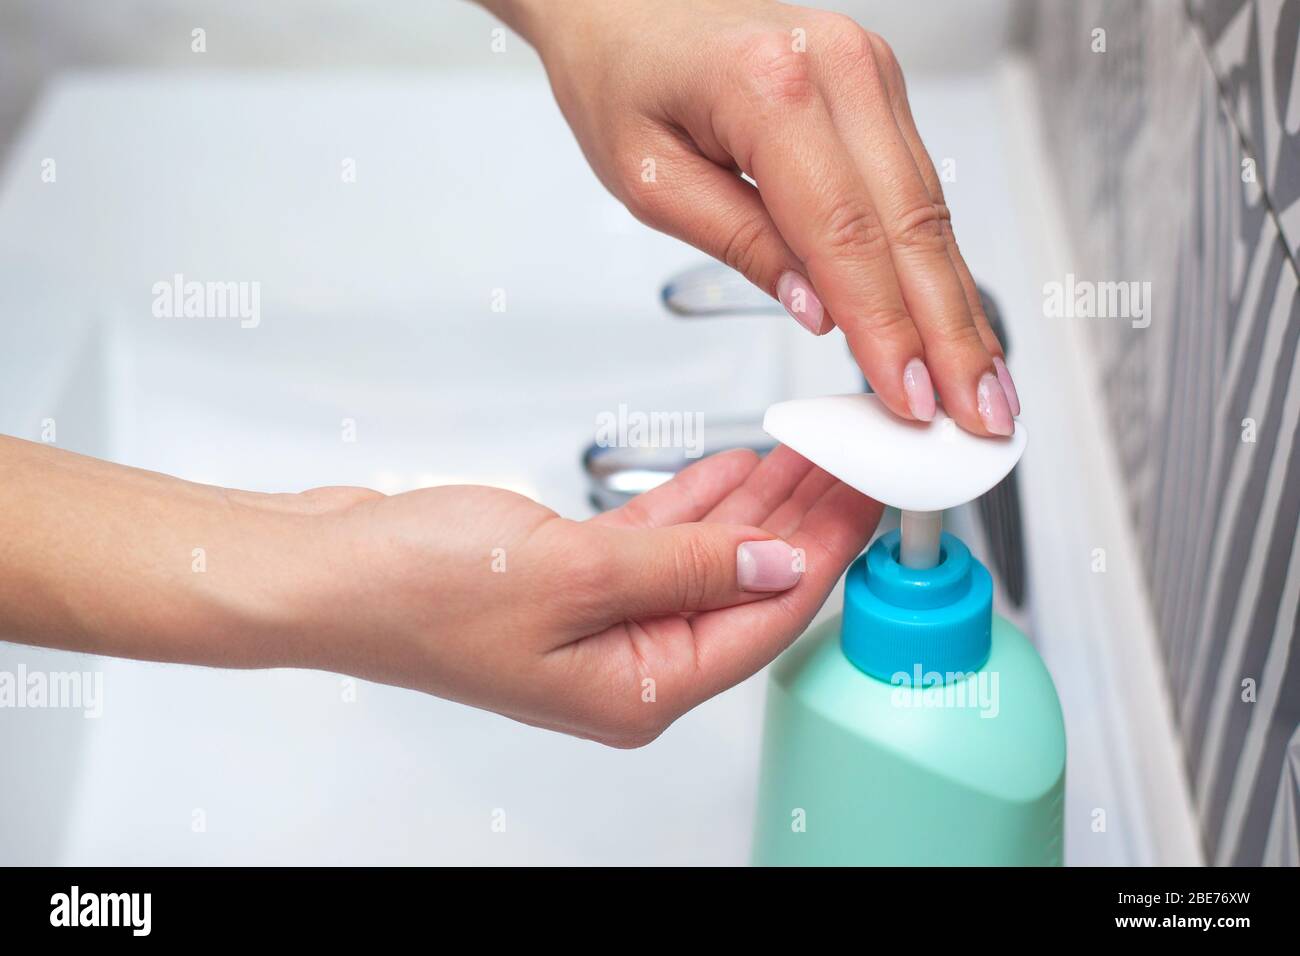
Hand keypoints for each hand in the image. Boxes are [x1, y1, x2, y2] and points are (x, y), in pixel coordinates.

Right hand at [0, 438, 874, 745]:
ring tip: (816, 450)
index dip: (831, 552)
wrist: (322, 568)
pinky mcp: (576, 578)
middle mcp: (628, 665)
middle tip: (858, 458)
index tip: (874, 496)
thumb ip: (690, 567)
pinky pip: (664, 541)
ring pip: (711, 556)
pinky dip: (703, 504)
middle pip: (750, 586)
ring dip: (762, 502)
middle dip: (809, 520)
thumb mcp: (572, 573)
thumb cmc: (413, 591)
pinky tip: (742, 468)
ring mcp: (602, 621)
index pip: (769, 618)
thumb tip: (786, 565)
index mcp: (637, 690)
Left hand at [481, 0, 1019, 435]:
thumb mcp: (650, 178)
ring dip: (959, 306)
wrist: (624, 1)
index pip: (848, 235)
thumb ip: (741, 241)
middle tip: (982, 413)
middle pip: (913, 227)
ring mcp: (869, 73)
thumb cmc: (622, 75)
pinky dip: (937, 263)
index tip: (910, 399)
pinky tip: (954, 317)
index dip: (887, 329)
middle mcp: (840, 70)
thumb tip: (820, 311)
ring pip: (931, 212)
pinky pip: (918, 189)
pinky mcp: (878, 89)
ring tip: (982, 383)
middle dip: (952, 334)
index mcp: (772, 88)